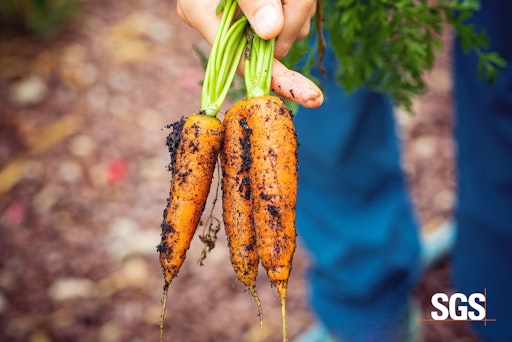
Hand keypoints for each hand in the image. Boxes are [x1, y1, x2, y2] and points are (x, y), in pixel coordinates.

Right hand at [177, 0, 322, 107]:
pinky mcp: (262, 11)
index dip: (279, 80)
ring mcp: (243, 18)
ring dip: (299, 6)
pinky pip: (293, 17)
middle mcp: (222, 23)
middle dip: (294, 19)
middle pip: (274, 45)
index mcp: (202, 14)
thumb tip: (271, 32)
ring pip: (290, 30)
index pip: (244, 63)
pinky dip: (299, 3)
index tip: (310, 96)